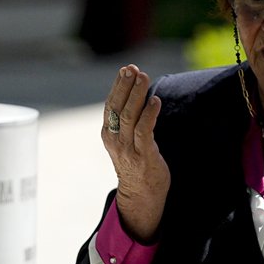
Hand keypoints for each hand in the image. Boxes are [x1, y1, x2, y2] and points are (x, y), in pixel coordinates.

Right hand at [101, 65, 169, 242]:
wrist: (140, 194)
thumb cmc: (136, 163)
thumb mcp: (125, 140)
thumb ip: (127, 121)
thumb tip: (137, 93)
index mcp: (108, 134)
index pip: (110, 105)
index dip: (118, 86)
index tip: (126, 69)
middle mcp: (115, 139)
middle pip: (118, 107)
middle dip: (125, 86)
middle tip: (133, 69)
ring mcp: (128, 148)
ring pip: (130, 116)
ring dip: (137, 95)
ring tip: (144, 78)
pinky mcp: (143, 155)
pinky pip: (144, 131)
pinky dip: (149, 114)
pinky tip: (155, 101)